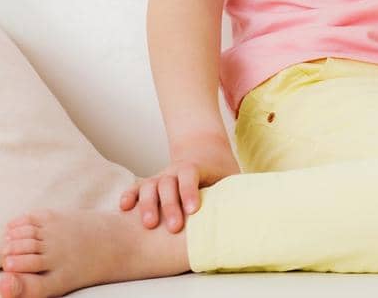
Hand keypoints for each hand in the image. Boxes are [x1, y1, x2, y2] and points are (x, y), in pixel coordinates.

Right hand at [120, 132, 240, 231]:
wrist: (203, 149)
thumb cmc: (220, 169)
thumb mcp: (231, 176)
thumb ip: (237, 189)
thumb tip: (254, 207)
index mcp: (196, 167)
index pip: (190, 176)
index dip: (190, 191)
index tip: (193, 210)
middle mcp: (175, 171)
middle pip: (168, 184)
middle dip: (170, 205)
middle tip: (173, 228)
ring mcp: (161, 176)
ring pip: (150, 186)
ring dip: (147, 204)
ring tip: (147, 224)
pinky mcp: (150, 184)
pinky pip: (137, 188)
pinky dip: (129, 195)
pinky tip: (123, 208)